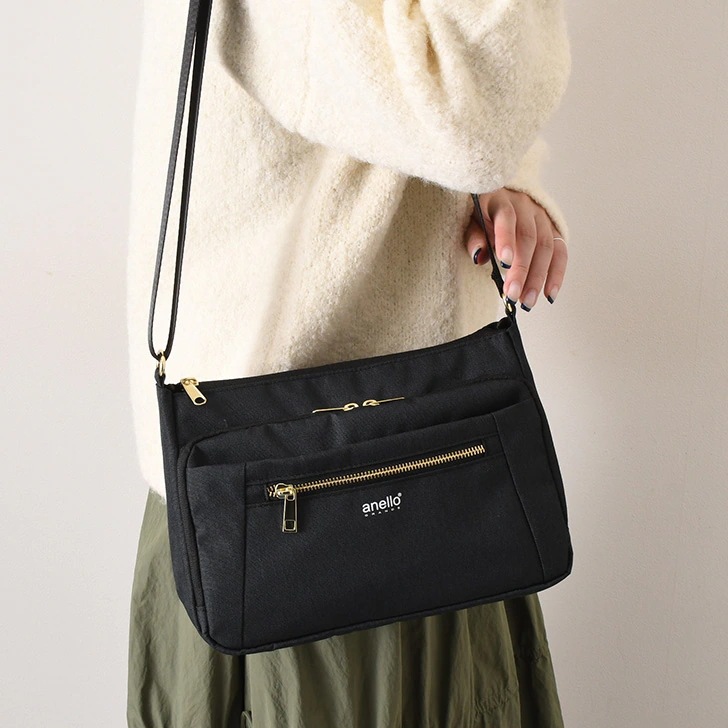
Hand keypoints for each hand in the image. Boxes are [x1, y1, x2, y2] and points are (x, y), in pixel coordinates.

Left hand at [463, 188, 566, 309]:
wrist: (500, 196)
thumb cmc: (482, 212)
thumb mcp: (470, 220)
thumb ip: (474, 236)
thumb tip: (478, 256)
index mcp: (501, 200)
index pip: (506, 218)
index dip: (506, 240)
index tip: (504, 263)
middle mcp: (525, 206)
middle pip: (528, 238)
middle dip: (522, 270)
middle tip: (513, 294)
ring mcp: (542, 217)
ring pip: (546, 247)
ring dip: (538, 278)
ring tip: (528, 301)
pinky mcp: (553, 229)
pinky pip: (560, 252)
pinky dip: (556, 275)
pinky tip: (550, 294)